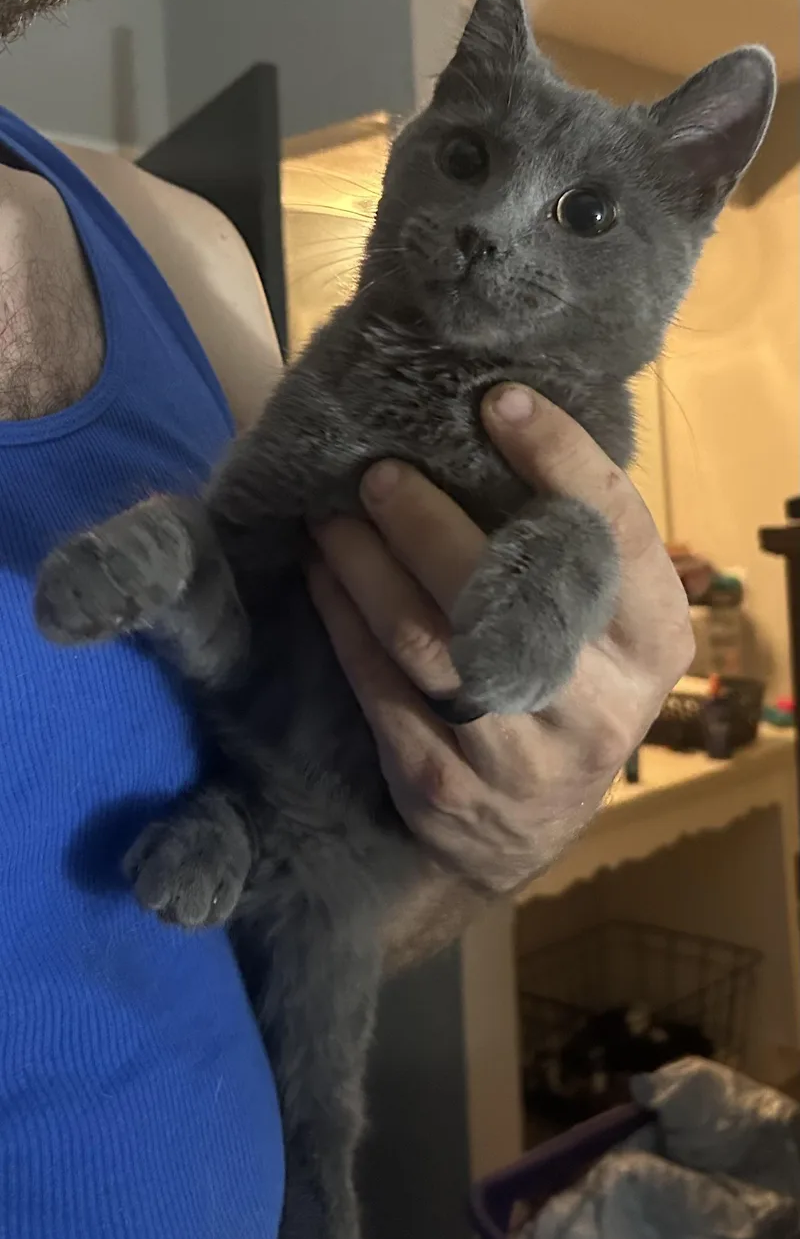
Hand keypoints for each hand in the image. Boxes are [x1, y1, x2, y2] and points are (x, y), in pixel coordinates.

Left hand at [307, 385, 692, 895]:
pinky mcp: (442, 783)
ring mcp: (519, 754)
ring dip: (368, 566)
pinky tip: (323, 574)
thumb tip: (506, 424)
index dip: (560, 459)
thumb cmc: (570, 697)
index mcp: (653, 644)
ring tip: (332, 515)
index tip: (500, 401)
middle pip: (507, 591)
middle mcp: (599, 703)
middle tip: (378, 471)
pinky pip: (381, 685)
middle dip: (430, 521)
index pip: (614, 534)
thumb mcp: (609, 634)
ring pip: (429, 639)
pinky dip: (344, 620)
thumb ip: (581, 555)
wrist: (522, 837)